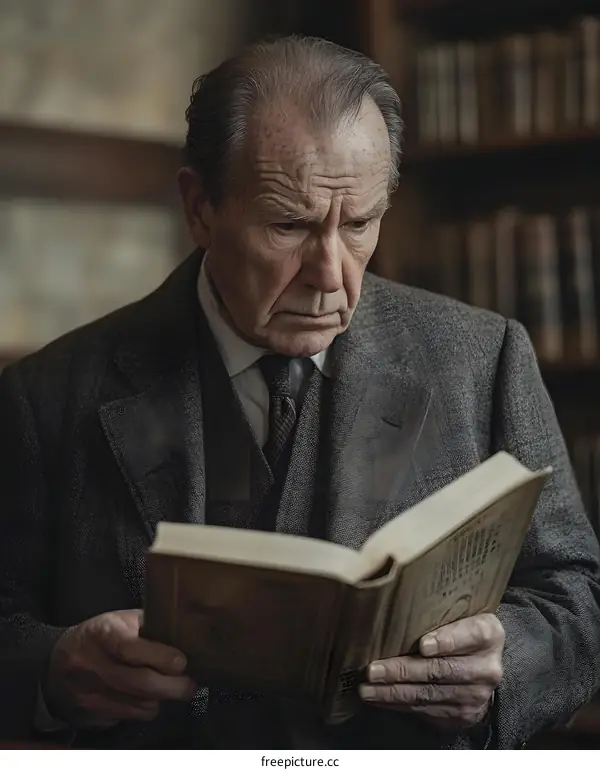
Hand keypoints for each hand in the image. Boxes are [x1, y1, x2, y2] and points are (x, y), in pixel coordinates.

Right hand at [44, 609, 195, 727]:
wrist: (55, 664)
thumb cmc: (98, 637)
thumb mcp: (118, 620)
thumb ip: (147, 625)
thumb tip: (184, 632)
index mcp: (101, 634)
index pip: (130, 648)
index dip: (159, 656)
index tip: (181, 661)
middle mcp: (93, 665)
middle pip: (140, 683)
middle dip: (173, 687)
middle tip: (189, 684)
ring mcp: (91, 694)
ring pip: (140, 705)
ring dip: (162, 699)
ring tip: (171, 688)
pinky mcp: (93, 715)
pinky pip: (130, 717)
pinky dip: (145, 708)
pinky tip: (148, 697)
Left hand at [359, 614, 503, 730]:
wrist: (483, 667)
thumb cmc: (460, 631)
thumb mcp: (460, 615)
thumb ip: (438, 613)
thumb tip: (393, 608)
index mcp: (488, 634)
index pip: (471, 635)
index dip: (447, 640)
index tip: (423, 645)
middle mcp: (486, 668)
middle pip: (441, 670)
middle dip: (402, 671)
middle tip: (373, 670)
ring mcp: (476, 695)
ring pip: (429, 694)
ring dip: (393, 692)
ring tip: (367, 689)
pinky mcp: (463, 715)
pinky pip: (425, 710)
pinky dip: (399, 704)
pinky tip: (379, 698)